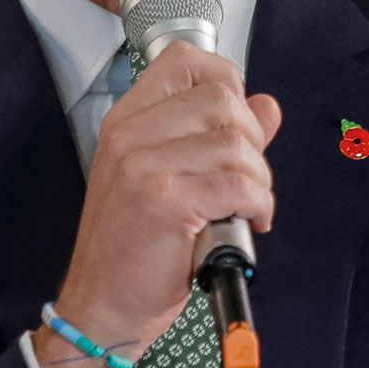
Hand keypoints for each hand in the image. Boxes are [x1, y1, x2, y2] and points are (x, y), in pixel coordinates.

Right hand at [53, 40, 280, 360]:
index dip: (225, 80)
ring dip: (259, 179)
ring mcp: (142, 164)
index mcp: (127, 120)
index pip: (185, 61)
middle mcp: (130, 133)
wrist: (102, 306)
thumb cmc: (133, 247)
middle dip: (253, 139)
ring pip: (235, 143)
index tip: (238, 119)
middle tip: (248, 177)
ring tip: (248, 206)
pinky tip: (251, 221)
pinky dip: (258, 204)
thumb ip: (217, 136)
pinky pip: (237, 184)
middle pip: (221, 99)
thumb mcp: (169, 178)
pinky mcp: (164, 200)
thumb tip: (266, 105)